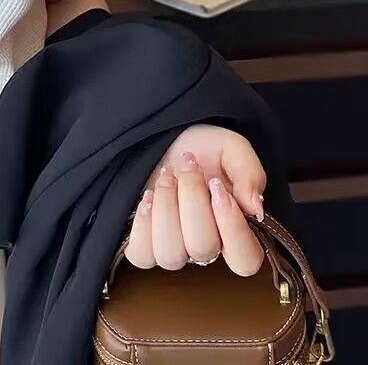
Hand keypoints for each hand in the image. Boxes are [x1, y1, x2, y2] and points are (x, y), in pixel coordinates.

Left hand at [125, 124, 266, 276]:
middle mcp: (207, 247)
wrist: (167, 138)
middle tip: (188, 165)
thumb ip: (249, 174)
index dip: (232, 228)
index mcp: (236, 231)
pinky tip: (148, 197)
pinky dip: (144, 225)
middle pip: (203, 248)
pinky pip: (141, 255)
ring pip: (170, 255)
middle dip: (192, 199)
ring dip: (166, 209)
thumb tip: (255, 209)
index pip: (246, 260)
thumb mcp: (232, 149)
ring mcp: (174, 248)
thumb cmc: (203, 147)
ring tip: (167, 176)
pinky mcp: (145, 244)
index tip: (218, 186)